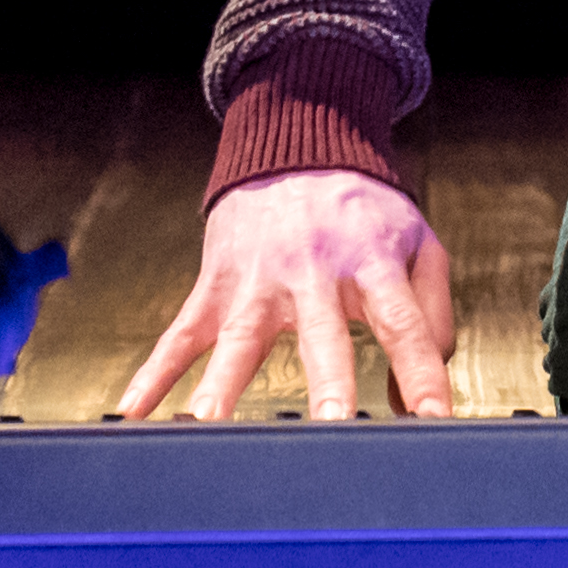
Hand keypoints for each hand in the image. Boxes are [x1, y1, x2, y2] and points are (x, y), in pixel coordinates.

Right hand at [113, 168, 463, 420]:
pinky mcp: (217, 285)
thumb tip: (411, 398)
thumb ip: (431, 319)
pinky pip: (182, 335)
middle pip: (322, 334)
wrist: (296, 141)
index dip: (421, 372)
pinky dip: (155, 374)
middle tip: (331, 425)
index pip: (405, 324)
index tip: (432, 418)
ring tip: (208, 427)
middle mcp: (314, 272)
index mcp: (371, 262)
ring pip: (239, 340)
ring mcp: (258, 280)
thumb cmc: (361, 207)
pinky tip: (135, 410)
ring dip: (223, 386)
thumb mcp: (418, 245)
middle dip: (328, 381)